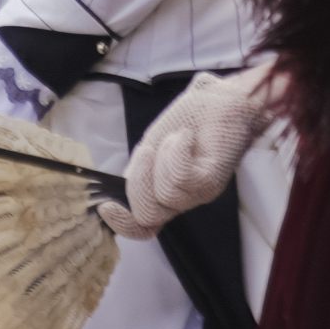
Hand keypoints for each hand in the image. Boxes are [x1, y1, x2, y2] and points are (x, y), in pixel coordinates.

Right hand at [106, 69, 274, 239]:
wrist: (224, 101)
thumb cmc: (191, 120)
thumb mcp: (153, 145)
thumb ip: (137, 170)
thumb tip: (117, 186)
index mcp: (162, 194)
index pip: (141, 227)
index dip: (122, 224)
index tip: (106, 206)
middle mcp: (181, 200)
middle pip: (147, 215)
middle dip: (138, 182)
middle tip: (147, 150)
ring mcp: (198, 193)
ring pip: (164, 195)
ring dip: (160, 159)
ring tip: (173, 137)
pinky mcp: (212, 179)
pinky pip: (182, 178)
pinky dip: (175, 152)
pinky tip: (183, 137)